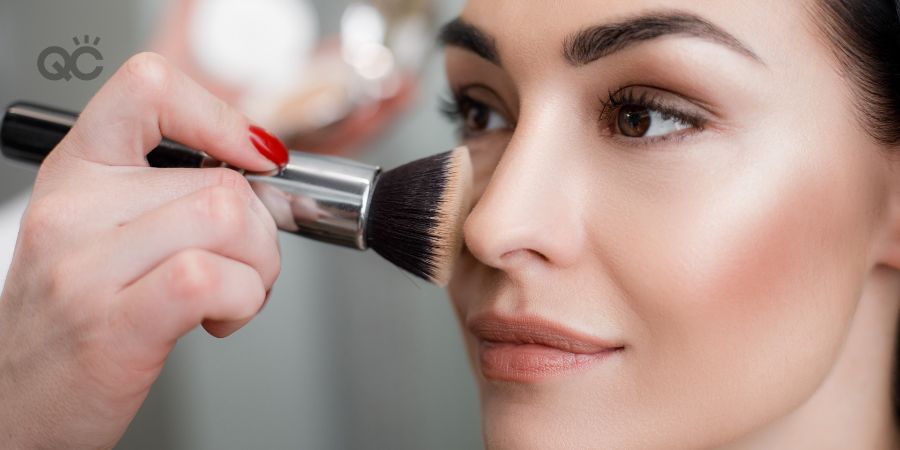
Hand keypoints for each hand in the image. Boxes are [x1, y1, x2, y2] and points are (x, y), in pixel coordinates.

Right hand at [0, 52, 282, 448]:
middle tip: (244, 267)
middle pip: (223, 179)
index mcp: (77, 172)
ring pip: (228, 218)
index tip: (254, 156)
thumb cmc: (75, 322)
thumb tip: (260, 169)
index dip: (220, 115)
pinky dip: (245, 300)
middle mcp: (74, 209)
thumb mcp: (106, 233)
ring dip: (260, 267)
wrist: (17, 406)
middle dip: (263, 232)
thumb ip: (172, 193)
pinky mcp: (114, 323)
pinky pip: (213, 277)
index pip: (149, 87)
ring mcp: (87, 266)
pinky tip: (220, 319)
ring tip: (233, 294)